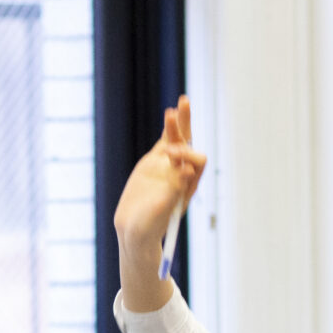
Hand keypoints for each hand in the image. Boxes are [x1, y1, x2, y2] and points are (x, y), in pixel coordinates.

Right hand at [114, 97, 205, 312]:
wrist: (136, 229)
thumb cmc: (150, 227)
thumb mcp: (161, 212)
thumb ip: (173, 192)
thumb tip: (187, 171)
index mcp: (187, 187)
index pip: (196, 163)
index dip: (187, 156)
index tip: (175, 160)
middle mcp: (181, 174)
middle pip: (189, 145)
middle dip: (185, 127)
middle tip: (183, 105)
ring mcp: (168, 167)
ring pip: (177, 140)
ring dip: (178, 123)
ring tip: (180, 104)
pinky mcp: (155, 163)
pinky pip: (165, 143)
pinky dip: (169, 130)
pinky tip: (172, 113)